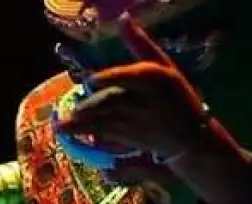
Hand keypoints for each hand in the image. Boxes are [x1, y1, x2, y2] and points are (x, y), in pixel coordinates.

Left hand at [59, 17, 212, 164]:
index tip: (91, 80)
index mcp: (154, 79)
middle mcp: (145, 101)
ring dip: (83, 124)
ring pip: (106, 120)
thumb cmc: (174, 94)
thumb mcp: (163, 66)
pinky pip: (105, 133)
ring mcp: (137, 121)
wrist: (189, 136)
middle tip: (74, 109)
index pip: (130, 77)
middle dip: (92, 107)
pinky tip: (67, 131)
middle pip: (114, 102)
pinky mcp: (130, 137)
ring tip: (62, 125)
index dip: (110, 79)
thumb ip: (140, 44)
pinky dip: (85, 133)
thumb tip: (123, 17)